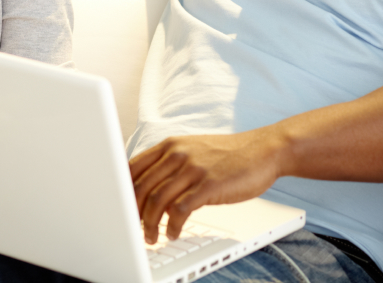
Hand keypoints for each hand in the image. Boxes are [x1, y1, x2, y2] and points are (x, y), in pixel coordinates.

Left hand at [129, 130, 286, 243]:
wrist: (262, 150)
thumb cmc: (228, 154)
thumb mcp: (193, 151)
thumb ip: (170, 166)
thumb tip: (150, 190)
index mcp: (170, 145)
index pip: (133, 167)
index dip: (123, 190)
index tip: (120, 208)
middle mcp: (177, 154)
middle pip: (141, 186)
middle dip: (133, 212)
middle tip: (133, 229)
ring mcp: (193, 168)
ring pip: (157, 200)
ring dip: (150, 224)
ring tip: (151, 237)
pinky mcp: (209, 185)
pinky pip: (181, 210)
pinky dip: (172, 226)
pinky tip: (172, 233)